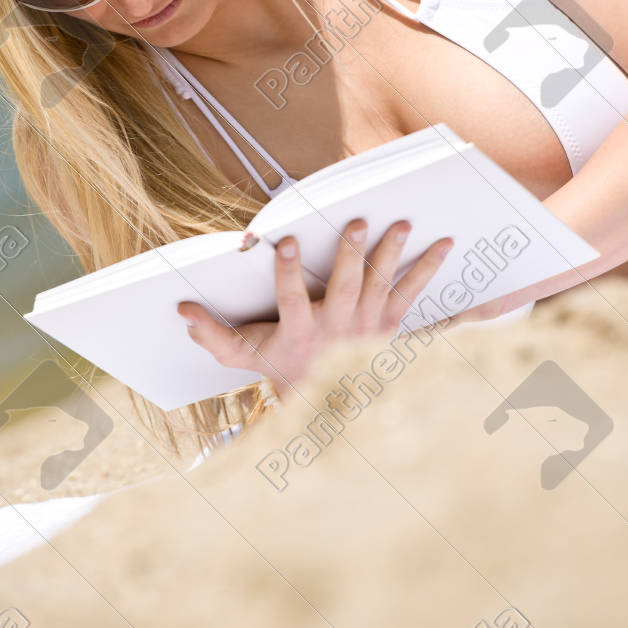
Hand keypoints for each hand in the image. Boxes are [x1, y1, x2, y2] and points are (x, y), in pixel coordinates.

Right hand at [177, 219, 453, 397]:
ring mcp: (369, 328)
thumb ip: (212, 334)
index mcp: (300, 333)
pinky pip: (414, 296)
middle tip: (358, 222)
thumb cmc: (281, 370)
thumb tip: (182, 312)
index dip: (289, 270)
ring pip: (384, 286)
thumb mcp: (243, 356)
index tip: (289, 242)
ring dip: (394, 253)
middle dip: (353, 254)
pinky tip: (445, 247)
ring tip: (405, 223)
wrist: (328, 406)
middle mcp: (338, 330)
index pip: (291, 298)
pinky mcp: (392, 327)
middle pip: (347, 287)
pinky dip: (430, 271)